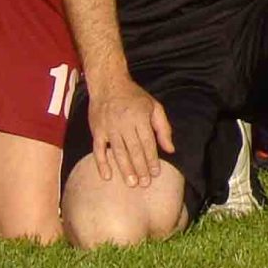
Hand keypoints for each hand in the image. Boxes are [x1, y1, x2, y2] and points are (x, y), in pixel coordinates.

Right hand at [88, 73, 172, 188]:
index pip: (148, 142)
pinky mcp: (97, 130)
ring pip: (118, 152)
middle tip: (144, 184)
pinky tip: (107, 176)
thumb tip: (170, 149)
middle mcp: (124, 123)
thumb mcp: (154, 106)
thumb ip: (163, 128)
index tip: (156, 173)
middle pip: (134, 149)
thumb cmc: (134, 96)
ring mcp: (109, 127)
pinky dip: (102, 163)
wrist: (108, 84)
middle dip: (140, 168)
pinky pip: (98, 150)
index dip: (152, 159)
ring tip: (131, 183)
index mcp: (140, 117)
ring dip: (125, 169)